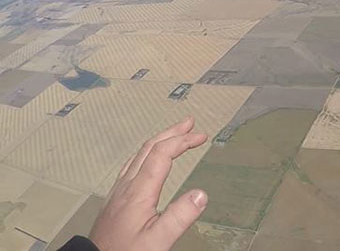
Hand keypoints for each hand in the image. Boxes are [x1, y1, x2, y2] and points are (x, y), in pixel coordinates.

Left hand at [89, 116, 208, 250]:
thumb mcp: (158, 241)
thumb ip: (180, 217)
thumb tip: (201, 194)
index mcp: (138, 192)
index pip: (161, 154)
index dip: (182, 141)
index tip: (201, 136)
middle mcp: (126, 186)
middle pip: (148, 148)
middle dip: (171, 133)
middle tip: (190, 123)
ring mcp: (118, 191)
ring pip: (138, 155)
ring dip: (159, 140)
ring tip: (174, 134)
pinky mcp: (115, 200)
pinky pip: (131, 166)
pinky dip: (147, 153)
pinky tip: (148, 159)